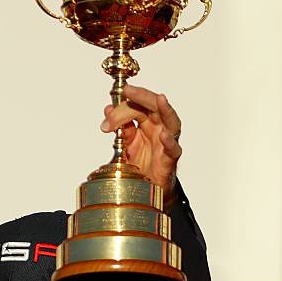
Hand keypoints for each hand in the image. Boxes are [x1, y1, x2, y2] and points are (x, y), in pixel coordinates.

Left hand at [100, 84, 181, 202]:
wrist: (147, 190)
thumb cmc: (141, 164)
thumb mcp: (125, 144)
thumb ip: (120, 128)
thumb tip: (108, 109)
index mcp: (148, 123)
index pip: (137, 106)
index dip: (122, 106)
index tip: (108, 112)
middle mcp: (159, 129)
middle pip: (155, 107)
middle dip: (142, 96)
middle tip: (129, 90)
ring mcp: (166, 143)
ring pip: (172, 122)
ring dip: (166, 109)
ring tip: (160, 99)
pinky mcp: (170, 160)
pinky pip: (173, 150)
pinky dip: (169, 142)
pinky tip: (163, 135)